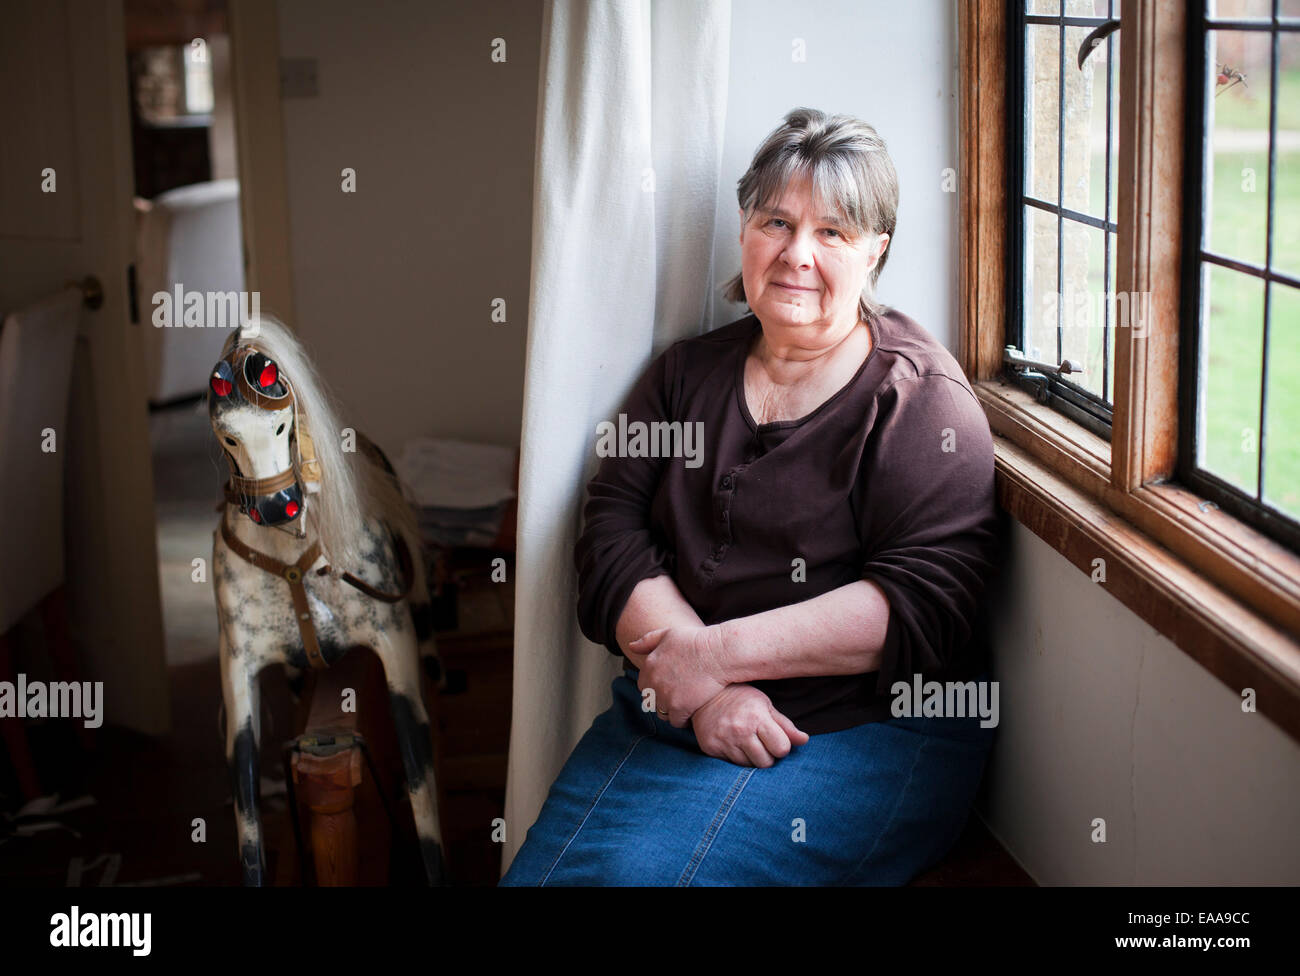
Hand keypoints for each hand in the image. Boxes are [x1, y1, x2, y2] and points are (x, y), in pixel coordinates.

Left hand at [628, 624, 726, 727]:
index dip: (656, 687)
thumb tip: (631, 646)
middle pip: (651, 701)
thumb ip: (648, 641)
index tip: (669, 685)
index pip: (643, 685)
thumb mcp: (668, 634)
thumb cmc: (696, 641)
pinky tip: (693, 712)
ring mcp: (666, 697)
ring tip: (685, 705)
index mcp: (649, 666)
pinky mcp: (680, 708)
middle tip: (678, 696)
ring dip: (671, 711)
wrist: (718, 654)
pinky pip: (676, 722)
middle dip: (662, 700)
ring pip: (662, 713)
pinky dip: (683, 720)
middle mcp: (653, 682)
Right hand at [690, 684, 809, 766]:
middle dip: (768, 755)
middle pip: (766, 762)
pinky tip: (732, 743)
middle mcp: (739, 730)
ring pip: (748, 766)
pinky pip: (731, 765)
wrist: (704, 694)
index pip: (781, 748)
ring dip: (751, 758)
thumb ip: (785, 725)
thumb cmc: (740, 698)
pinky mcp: (710, 748)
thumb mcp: (765, 705)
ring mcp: (723, 740)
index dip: (781, 746)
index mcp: (757, 717)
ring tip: (746, 742)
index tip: (775, 739)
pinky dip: (735, 757)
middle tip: (761, 743)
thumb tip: (805, 740)